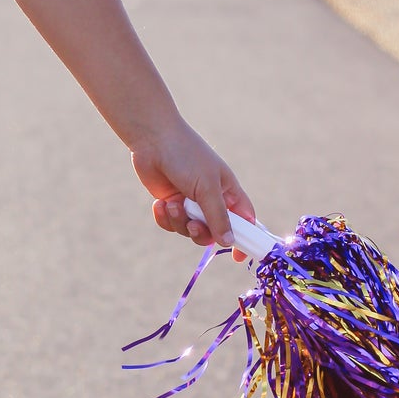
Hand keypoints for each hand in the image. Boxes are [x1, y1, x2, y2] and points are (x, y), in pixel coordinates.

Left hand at [131, 115, 256, 262]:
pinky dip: (165, 217)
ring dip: (179, 221)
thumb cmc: (186, 156)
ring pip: (189, 230)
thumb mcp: (207, 187)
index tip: (238, 258)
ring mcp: (190, 203)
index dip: (245, 239)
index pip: (245, 221)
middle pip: (214, 233)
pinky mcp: (170, 203)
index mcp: (229, 192)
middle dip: (201, 232)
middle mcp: (211, 199)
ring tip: (172, 203)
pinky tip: (159, 204)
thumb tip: (229, 242)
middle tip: (193, 224)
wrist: (153, 140)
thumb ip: (218, 216)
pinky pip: (170, 224)